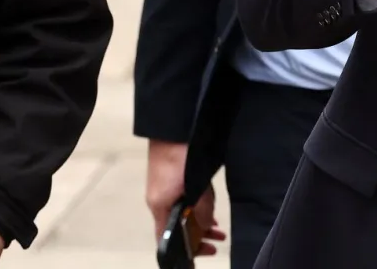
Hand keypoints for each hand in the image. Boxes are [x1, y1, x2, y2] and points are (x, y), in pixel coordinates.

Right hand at [146, 140, 225, 257]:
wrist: (175, 124)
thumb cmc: (179, 154)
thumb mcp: (193, 186)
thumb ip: (200, 208)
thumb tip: (205, 226)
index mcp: (159, 206)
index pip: (167, 239)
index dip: (186, 250)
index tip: (205, 253)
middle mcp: (161, 199)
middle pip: (178, 227)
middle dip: (198, 236)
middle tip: (217, 242)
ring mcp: (168, 186)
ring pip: (185, 212)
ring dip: (201, 222)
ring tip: (217, 229)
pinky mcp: (177, 175)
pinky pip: (188, 199)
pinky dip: (199, 207)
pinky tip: (210, 210)